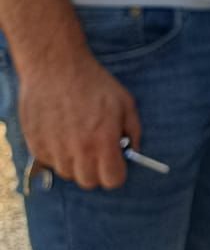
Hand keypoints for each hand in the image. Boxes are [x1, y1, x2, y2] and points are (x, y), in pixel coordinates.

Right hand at [17, 48, 139, 189]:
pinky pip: (50, 162)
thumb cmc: (93, 83)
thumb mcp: (125, 102)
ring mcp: (54, 150)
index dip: (116, 173)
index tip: (115, 164)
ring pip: (68, 173)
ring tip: (77, 137)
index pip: (112, 180)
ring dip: (75, 162)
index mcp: (102, 142)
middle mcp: (77, 151)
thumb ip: (133, 130)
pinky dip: (57, 153)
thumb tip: (132, 151)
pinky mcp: (36, 145)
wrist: (55, 67)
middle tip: (96, 152)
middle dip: (96, 171)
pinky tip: (61, 132)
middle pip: (89, 181)